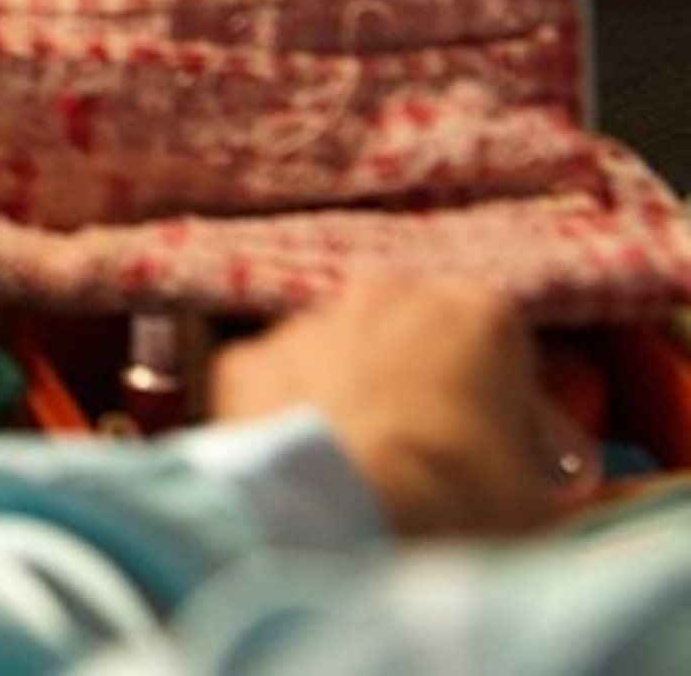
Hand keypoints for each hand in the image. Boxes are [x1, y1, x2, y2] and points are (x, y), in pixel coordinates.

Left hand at [209, 276, 571, 537]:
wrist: (347, 520)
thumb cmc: (466, 505)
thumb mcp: (545, 499)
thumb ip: (557, 474)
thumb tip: (570, 481)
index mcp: (479, 311)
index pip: (500, 346)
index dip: (503, 402)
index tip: (500, 449)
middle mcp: (387, 293)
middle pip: (414, 337)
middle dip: (422, 384)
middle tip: (429, 459)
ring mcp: (308, 321)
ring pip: (340, 355)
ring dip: (353, 396)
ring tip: (366, 470)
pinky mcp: (245, 360)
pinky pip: (277, 387)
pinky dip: (290, 420)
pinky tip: (308, 469)